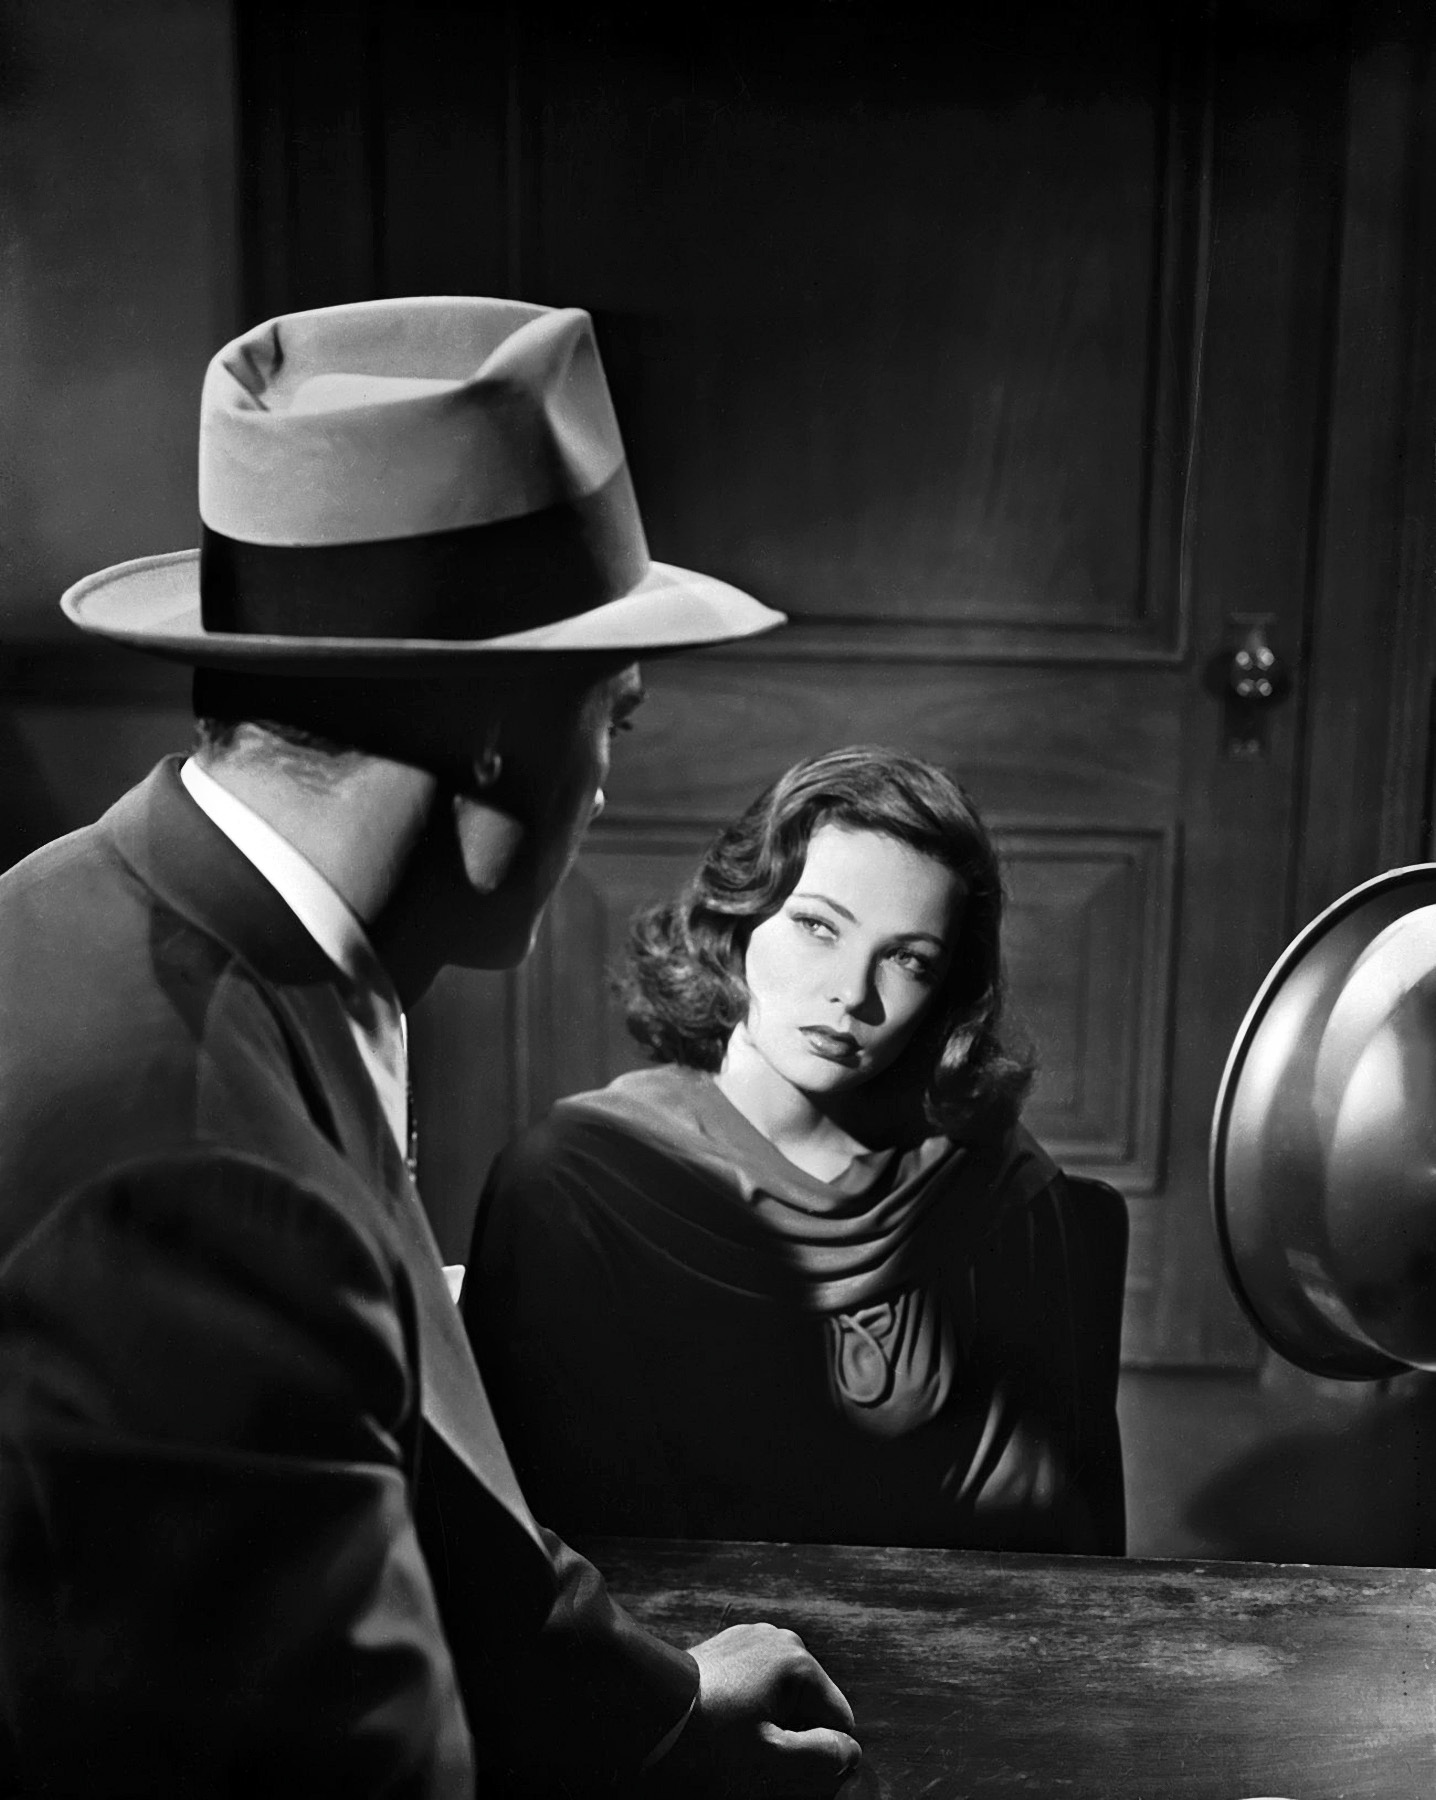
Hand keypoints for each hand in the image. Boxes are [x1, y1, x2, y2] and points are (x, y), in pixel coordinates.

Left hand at [657, 1621, 860, 1796]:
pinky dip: (753, 1701)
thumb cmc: (711, 1734)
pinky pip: (762, 1680)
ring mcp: (756, 1637)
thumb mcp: (771, 1757)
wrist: (651, 1701)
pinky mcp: (734, 1643)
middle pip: (812, 1703)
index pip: (839, 1719)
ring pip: (787, 1693)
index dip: (819, 1750)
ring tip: (737, 1733)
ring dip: (773, 1718)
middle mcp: (784, 1640)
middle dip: (794, 1731)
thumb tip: (850, 1751)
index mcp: (800, 1663)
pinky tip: (726, 1715)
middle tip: (755, 1749)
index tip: (782, 1763)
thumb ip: (821, 1755)